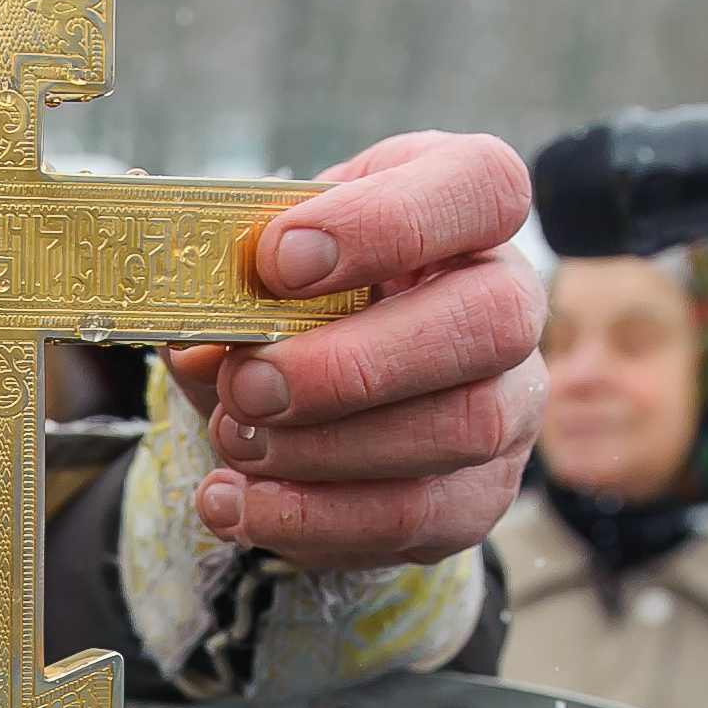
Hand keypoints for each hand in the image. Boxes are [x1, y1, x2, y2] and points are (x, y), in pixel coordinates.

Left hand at [163, 131, 544, 567]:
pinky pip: (419, 519)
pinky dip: (314, 520)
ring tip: (234, 441)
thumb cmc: (308, 288)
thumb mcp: (273, 255)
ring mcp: (510, 403)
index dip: (385, 224)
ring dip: (325, 450)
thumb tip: (195, 346)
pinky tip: (238, 505)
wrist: (332, 376)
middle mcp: (512, 300)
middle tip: (245, 384)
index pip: (482, 187)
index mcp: (467, 207)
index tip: (280, 258)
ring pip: (460, 431)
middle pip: (490, 323)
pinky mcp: (478, 493)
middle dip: (353, 364)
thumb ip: (239, 280)